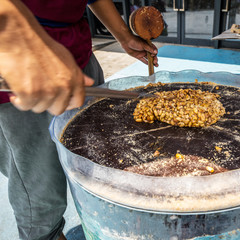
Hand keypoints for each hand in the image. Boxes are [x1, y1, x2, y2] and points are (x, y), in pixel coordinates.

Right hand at [0, 0, 93, 114]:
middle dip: (48, 103)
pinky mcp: (30, 94)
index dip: (68, 104)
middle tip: (40, 91)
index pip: (78, 102)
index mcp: (74, 78)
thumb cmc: (39, 44)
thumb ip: (78, 74)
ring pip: (40, 108)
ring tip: (28, 85)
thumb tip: (89, 82)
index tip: (61, 102)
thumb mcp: (65, 57)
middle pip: (58, 109)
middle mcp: (63, 86)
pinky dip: (19, 100)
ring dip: (32, 100)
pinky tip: (18, 89)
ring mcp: (47, 91)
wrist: (17, 35)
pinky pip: (26, 106)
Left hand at [121, 35, 158, 66]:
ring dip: (152, 62)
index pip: (154, 50)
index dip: (155, 53)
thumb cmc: (135, 41)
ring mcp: (142, 53)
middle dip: (155, 59)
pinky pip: (143, 60)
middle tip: (156, 63)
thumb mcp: (143, 45)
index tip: (153, 55)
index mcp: (148, 45)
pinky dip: (146, 62)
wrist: (127, 42)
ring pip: (148, 58)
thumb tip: (155, 53)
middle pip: (152, 55)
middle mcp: (146, 49)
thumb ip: (149, 49)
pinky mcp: (138, 56)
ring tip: (156, 65)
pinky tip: (149, 65)